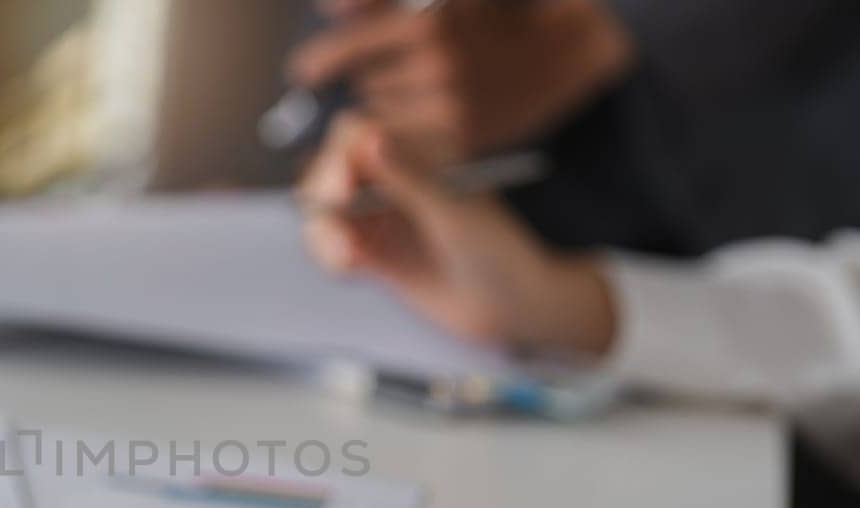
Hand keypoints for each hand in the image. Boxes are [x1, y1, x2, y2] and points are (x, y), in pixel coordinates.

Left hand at [293, 0, 635, 163]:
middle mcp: (439, 68)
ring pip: (382, 116)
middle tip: (392, 67)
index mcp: (430, 25)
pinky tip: (429, 111)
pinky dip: (409, 129)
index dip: (321, 60)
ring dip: (387, 104)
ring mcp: (451, 108)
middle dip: (369, 76)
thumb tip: (330, 8)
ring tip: (419, 87)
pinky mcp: (462, 140)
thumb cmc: (490, 19)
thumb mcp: (444, 0)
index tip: (304, 70)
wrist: (556, 55)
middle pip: (364, 85)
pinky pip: (409, 142)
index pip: (350, 49)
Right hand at [301, 114, 614, 353]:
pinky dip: (331, 255)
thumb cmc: (499, 252)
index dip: (340, 156)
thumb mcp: (454, 210)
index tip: (343, 187)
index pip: (357, 136)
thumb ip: (409, 176)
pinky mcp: (373, 253)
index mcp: (417, 151)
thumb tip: (369, 139)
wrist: (512, 308)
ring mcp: (381, 216)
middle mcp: (393, 179)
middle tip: (335, 220)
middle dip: (324, 193)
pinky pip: (333, 245)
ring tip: (346, 259)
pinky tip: (349, 267)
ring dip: (324, 232)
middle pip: (330, 170)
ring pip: (326, 211)